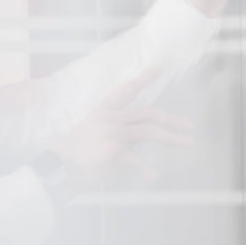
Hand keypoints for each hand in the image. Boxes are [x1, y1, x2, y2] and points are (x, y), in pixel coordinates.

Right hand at [50, 72, 193, 180]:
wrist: (55, 162)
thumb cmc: (77, 147)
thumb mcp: (96, 128)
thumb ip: (120, 126)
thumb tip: (145, 130)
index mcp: (105, 110)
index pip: (127, 90)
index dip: (144, 79)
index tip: (160, 68)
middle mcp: (111, 118)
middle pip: (149, 114)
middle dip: (172, 120)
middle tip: (190, 126)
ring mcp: (113, 134)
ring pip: (150, 131)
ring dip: (173, 138)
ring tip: (188, 143)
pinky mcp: (113, 152)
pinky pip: (136, 160)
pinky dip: (146, 169)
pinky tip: (153, 175)